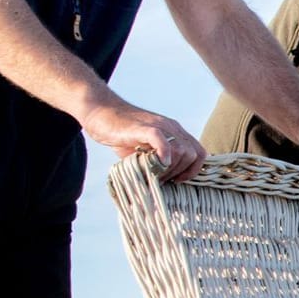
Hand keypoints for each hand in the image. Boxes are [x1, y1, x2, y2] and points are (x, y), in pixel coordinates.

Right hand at [84, 102, 205, 181]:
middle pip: (192, 154)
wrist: (99, 111)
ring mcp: (159, 126)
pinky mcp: (143, 127)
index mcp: (175, 132)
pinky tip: (160, 164)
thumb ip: (158, 162)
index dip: (193, 170)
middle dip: (180, 172)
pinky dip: (165, 153)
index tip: (178, 180)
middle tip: (162, 178)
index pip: (199, 153)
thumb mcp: (145, 150)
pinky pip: (161, 139)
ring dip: (171, 168)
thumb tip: (164, 186)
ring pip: (181, 150)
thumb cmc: (121, 134)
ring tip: (155, 173)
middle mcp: (171, 127)